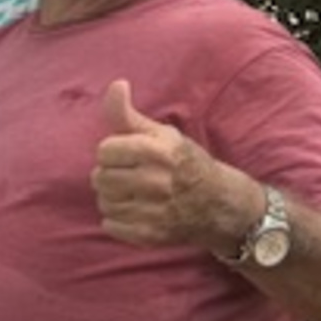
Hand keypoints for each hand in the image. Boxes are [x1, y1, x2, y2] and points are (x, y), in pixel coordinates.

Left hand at [91, 79, 256, 251]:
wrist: (221, 204)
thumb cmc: (184, 162)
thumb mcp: (161, 133)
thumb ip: (128, 113)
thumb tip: (116, 84)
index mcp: (157, 152)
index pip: (104, 150)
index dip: (112, 152)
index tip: (128, 155)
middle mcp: (156, 182)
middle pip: (99, 177)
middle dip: (111, 175)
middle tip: (132, 176)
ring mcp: (154, 212)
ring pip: (104, 202)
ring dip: (113, 198)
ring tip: (134, 194)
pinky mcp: (152, 235)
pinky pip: (111, 226)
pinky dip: (118, 222)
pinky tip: (136, 212)